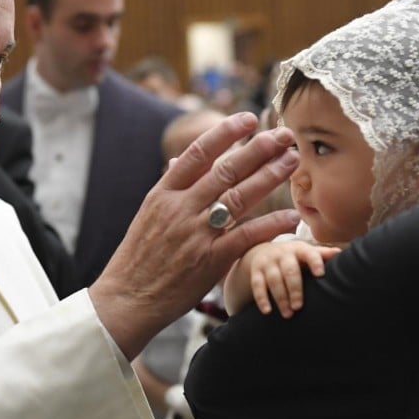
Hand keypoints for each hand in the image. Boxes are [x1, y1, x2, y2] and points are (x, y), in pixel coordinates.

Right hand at [89, 112, 299, 358]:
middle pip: (225, 170)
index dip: (226, 132)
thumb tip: (180, 158)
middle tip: (284, 134)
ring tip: (291, 161)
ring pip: (239, 196)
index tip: (248, 118)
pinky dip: (270, 224)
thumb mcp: (147, 215)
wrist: (126, 299)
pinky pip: (246, 236)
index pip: (198, 152)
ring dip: (269, 177)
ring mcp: (195, 233)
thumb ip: (169, 187)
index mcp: (163, 194)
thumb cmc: (137, 259)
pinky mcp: (209, 260)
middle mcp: (180, 208)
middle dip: (258, 148)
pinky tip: (291, 216)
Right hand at [245, 240, 340, 318]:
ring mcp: (267, 262)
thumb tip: (339, 253)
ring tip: (288, 314)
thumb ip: (322, 255)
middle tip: (298, 307)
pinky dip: (262, 299)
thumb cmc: (294, 257)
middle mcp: (282, 254)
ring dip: (280, 298)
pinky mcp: (255, 271)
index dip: (315, 263)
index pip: (309, 254)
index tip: (320, 274)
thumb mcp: (307, 253)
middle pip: (289, 271)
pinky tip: (267, 311)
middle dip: (294, 290)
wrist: (263, 250)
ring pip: (274, 280)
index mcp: (299, 249)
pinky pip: (257, 285)